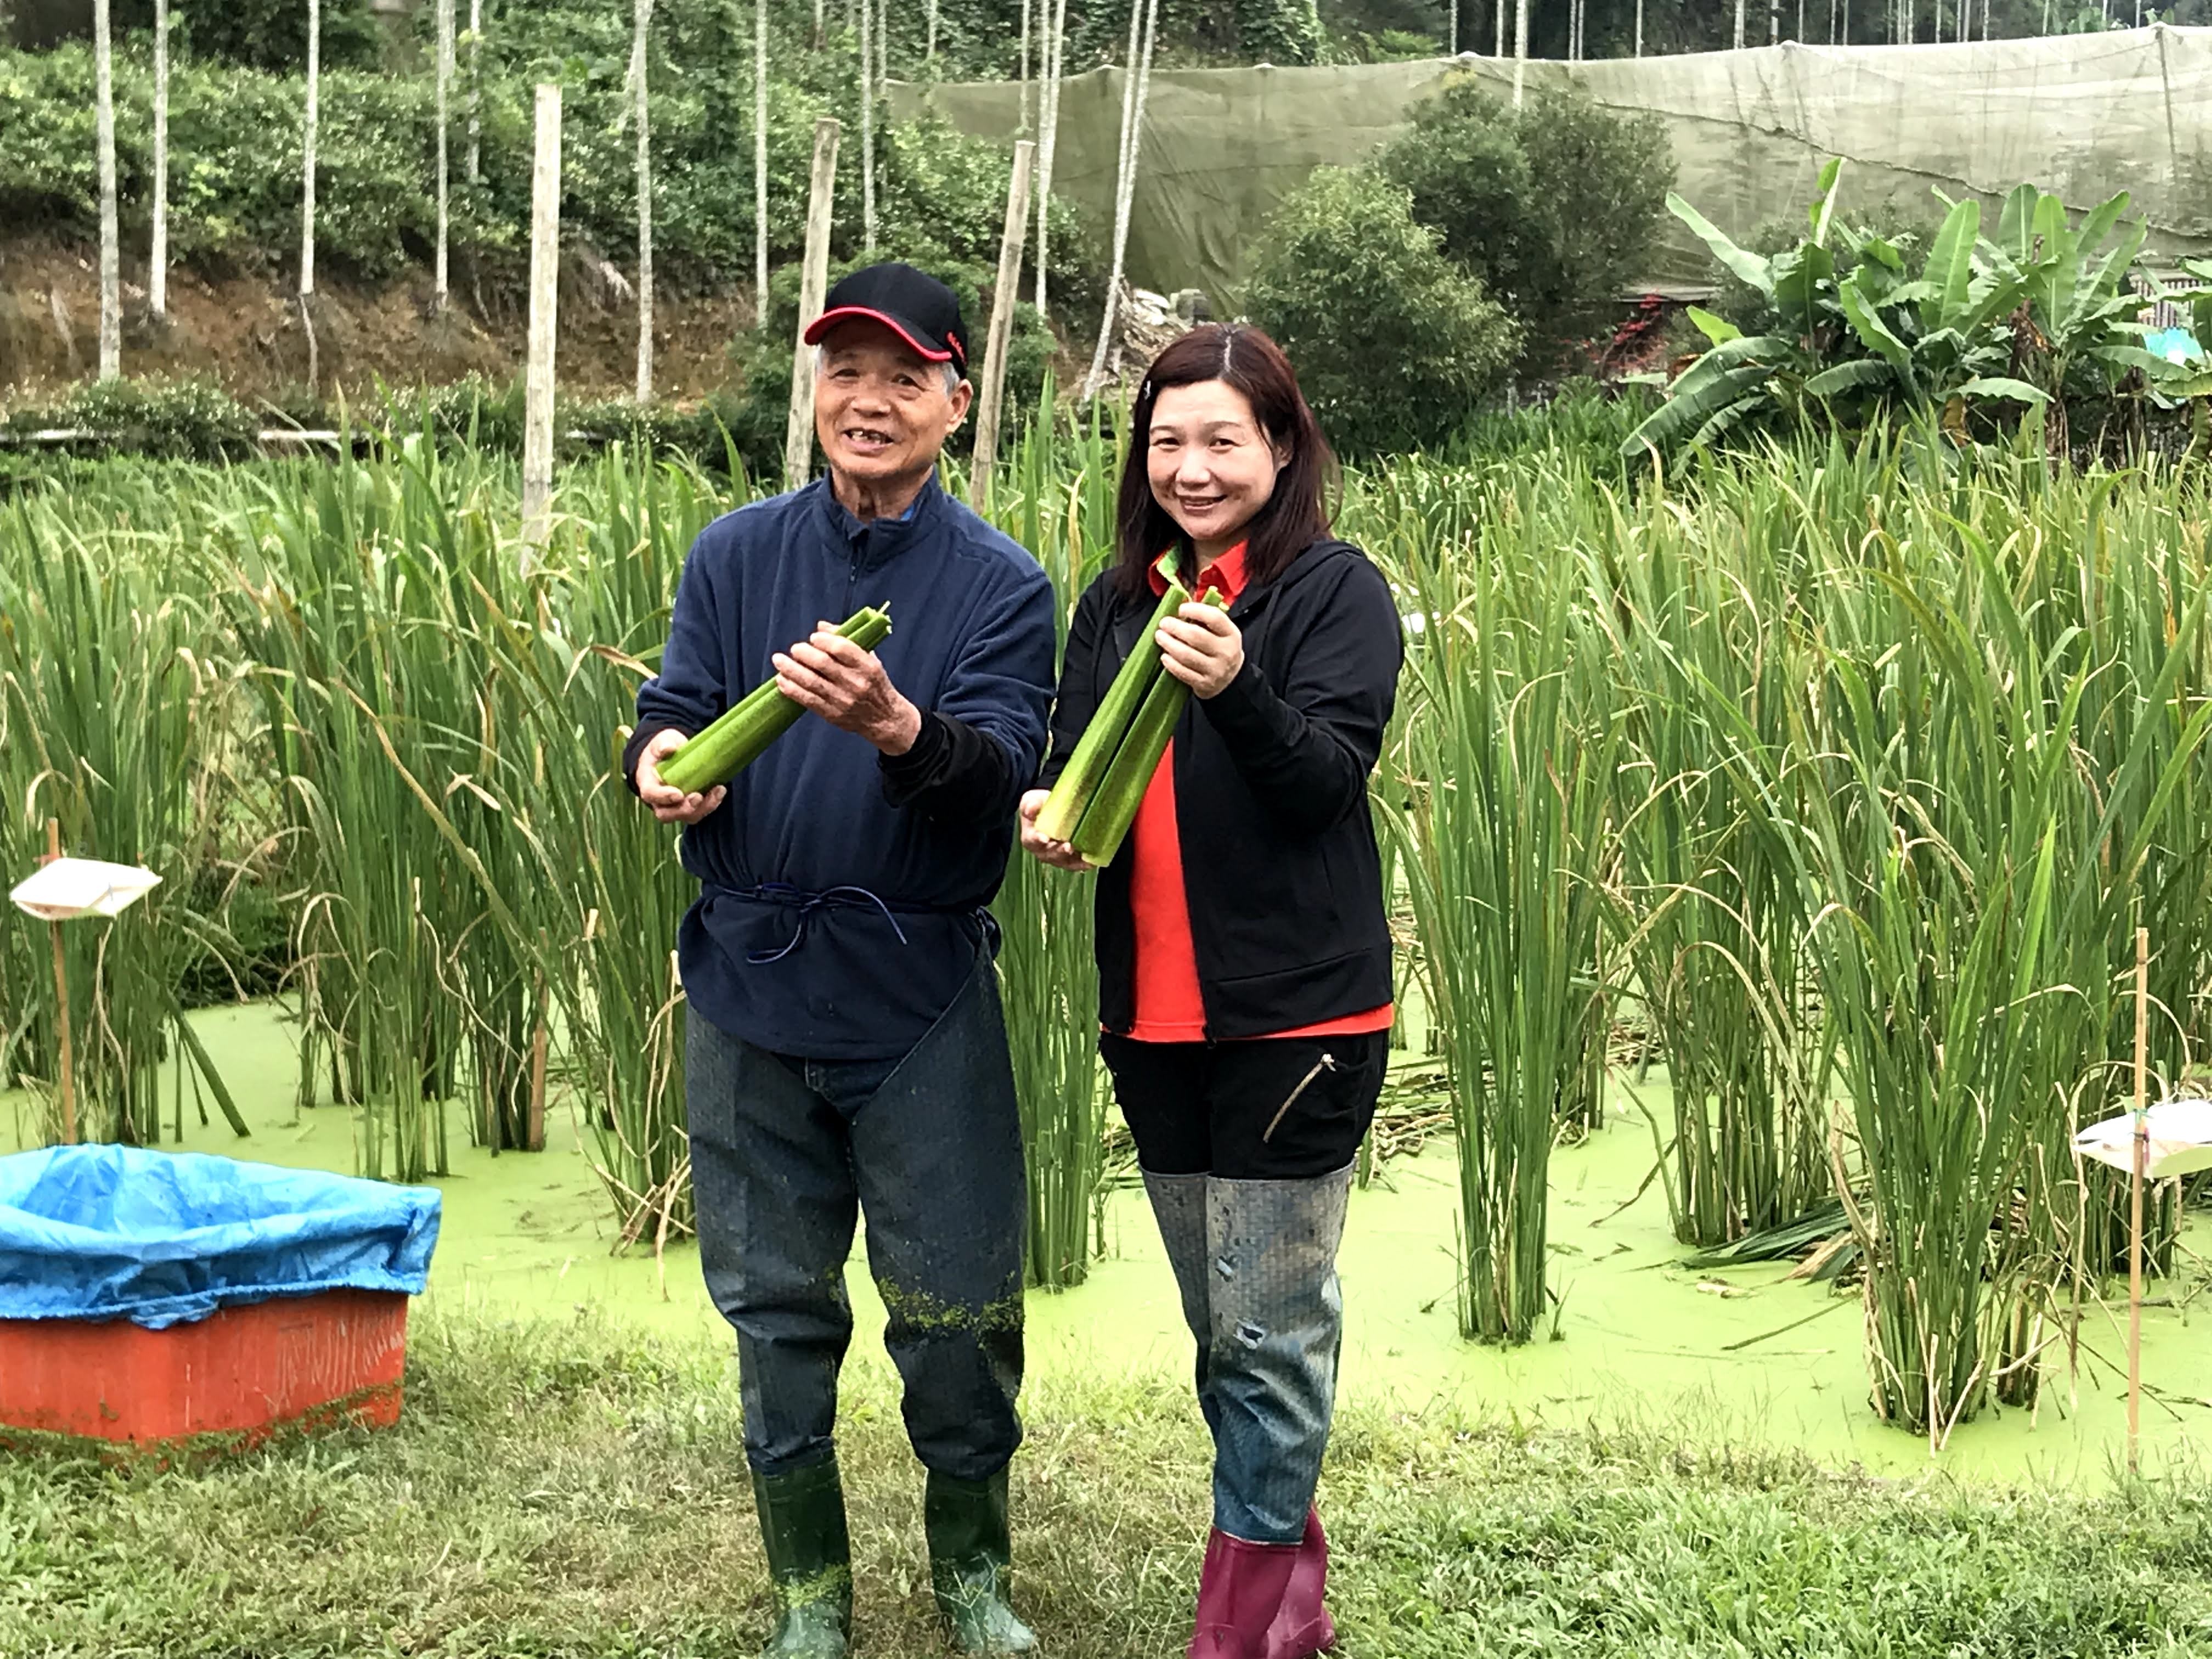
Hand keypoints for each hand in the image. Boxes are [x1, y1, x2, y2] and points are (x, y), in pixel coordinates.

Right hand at [635, 728, 726, 824]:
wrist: (673, 753)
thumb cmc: (664, 747)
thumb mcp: (662, 740)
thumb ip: (662, 744)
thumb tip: (668, 748)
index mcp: (647, 782)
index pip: (650, 793)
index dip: (663, 797)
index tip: (678, 794)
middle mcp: (658, 799)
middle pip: (666, 814)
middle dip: (684, 809)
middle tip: (698, 797)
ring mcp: (674, 806)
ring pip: (687, 816)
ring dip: (704, 807)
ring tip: (717, 791)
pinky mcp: (690, 806)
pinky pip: (700, 812)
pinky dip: (712, 803)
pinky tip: (720, 790)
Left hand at [774, 623, 923, 755]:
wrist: (885, 719)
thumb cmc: (874, 684)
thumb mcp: (869, 659)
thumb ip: (846, 641)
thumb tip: (821, 626)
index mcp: (868, 667)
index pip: (842, 649)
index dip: (823, 640)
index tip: (813, 637)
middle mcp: (856, 684)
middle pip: (823, 664)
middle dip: (803, 653)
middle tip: (794, 649)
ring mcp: (844, 701)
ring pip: (812, 682)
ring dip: (791, 670)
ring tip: (779, 660)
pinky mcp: (833, 715)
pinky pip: (808, 700)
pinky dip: (792, 689)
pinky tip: (782, 680)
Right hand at [1019, 788, 1093, 871]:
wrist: (1052, 813)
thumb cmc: (1041, 806)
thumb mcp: (1033, 800)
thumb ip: (1030, 804)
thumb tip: (1031, 809)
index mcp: (1030, 837)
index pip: (1032, 840)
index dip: (1038, 840)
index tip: (1045, 838)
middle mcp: (1042, 851)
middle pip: (1050, 854)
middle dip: (1060, 851)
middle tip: (1068, 847)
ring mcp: (1056, 857)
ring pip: (1064, 862)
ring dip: (1074, 860)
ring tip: (1084, 856)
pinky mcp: (1069, 860)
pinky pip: (1077, 864)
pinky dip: (1085, 863)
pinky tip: (1093, 861)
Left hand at [1157, 603, 1244, 699]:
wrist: (1231, 679)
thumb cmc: (1219, 648)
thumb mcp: (1221, 633)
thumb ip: (1205, 620)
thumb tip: (1179, 605)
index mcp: (1231, 634)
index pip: (1214, 618)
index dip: (1195, 610)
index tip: (1181, 609)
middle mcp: (1226, 652)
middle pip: (1196, 636)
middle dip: (1176, 628)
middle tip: (1164, 623)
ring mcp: (1216, 670)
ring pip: (1187, 655)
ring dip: (1169, 644)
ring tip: (1160, 637)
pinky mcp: (1205, 684)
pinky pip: (1184, 672)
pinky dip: (1171, 664)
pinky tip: (1164, 656)